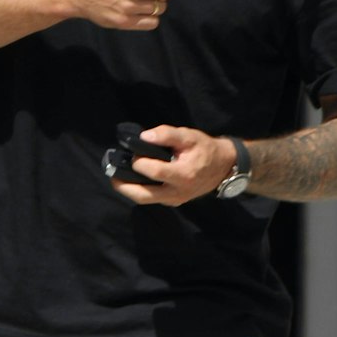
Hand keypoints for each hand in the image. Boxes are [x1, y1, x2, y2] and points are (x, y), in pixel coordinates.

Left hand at [108, 126, 234, 205]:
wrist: (223, 167)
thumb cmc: (205, 149)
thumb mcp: (189, 136)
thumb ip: (166, 134)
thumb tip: (144, 137)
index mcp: (183, 175)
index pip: (155, 172)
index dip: (140, 163)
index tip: (134, 154)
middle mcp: (178, 191)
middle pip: (144, 196)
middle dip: (124, 186)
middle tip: (112, 174)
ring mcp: (175, 199)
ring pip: (146, 200)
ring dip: (129, 190)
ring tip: (117, 177)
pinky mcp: (174, 201)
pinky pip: (153, 198)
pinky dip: (140, 190)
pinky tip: (133, 179)